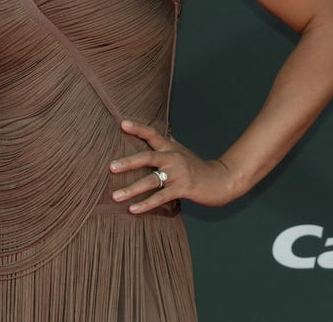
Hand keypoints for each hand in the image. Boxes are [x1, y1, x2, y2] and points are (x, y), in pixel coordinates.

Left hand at [108, 119, 236, 212]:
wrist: (222, 180)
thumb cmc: (197, 167)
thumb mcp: (181, 152)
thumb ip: (166, 144)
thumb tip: (151, 135)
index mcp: (171, 148)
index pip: (153, 134)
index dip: (138, 128)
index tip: (122, 123)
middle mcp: (173, 158)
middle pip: (147, 157)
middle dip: (128, 162)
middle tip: (111, 166)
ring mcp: (178, 174)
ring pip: (151, 181)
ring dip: (131, 189)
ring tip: (115, 196)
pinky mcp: (183, 189)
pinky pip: (161, 197)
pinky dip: (146, 204)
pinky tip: (133, 209)